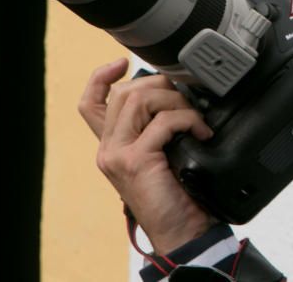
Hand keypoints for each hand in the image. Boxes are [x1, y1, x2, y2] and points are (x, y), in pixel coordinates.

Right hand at [79, 58, 214, 253]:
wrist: (183, 230)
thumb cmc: (178, 192)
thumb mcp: (163, 153)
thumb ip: (157, 127)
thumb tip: (178, 92)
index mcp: (113, 145)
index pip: (91, 103)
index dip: (101, 77)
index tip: (122, 62)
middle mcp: (108, 149)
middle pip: (123, 93)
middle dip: (160, 86)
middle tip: (186, 103)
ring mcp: (118, 154)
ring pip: (139, 100)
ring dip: (175, 101)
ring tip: (194, 120)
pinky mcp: (134, 161)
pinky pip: (162, 122)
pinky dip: (188, 120)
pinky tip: (201, 134)